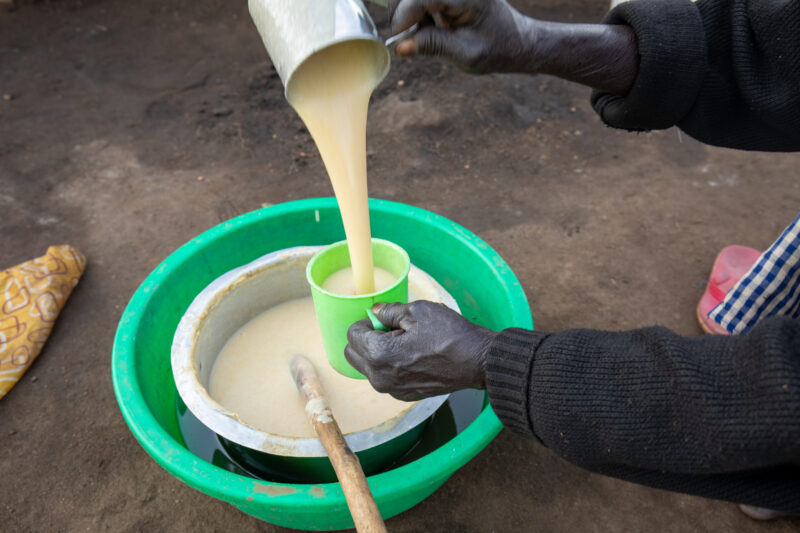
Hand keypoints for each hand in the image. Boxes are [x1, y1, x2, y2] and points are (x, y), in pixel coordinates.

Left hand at [345, 301, 496, 400]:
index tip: (383, 318)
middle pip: (352, 354)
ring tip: (404, 343)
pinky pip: (385, 378)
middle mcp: (380, 377)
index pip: (352, 334)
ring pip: (367, 368)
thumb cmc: (450, 335)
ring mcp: (392, 389)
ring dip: (376, 353)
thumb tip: (375, 312)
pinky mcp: (404, 395)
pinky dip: (389, 366)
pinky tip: (412, 356)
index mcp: (379, 354)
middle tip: (389, 329)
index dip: (366, 321)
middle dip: (365, 339)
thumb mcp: (418, 311)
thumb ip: (389, 311)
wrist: (477, 362)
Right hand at [387, 0, 637, 94]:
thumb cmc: (497, 50)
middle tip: (415, 42)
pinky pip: (431, 1)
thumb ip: (432, 46)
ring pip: (423, 0)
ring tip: (440, 37)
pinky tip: (443, 29)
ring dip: (421, 18)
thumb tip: (399, 47)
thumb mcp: (464, 53)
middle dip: (412, 18)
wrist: (519, 43)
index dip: (405, 16)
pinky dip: (429, 15)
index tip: (397, 38)